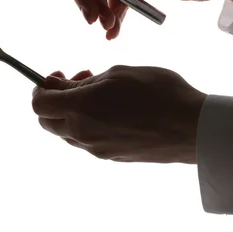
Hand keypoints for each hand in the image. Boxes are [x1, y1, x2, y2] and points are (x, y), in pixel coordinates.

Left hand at [31, 66, 206, 163]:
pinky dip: (88, 124)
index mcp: (81, 109)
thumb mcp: (119, 74)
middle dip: (54, 100)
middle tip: (78, 81)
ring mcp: (97, 149)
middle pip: (48, 121)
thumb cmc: (160, 93)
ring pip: (67, 132)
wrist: (192, 128)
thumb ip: (84, 82)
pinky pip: (87, 141)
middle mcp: (83, 134)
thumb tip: (63, 87)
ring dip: (72, 112)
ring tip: (99, 93)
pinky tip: (112, 110)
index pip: (40, 104)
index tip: (57, 76)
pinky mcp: (112, 157)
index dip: (41, 88)